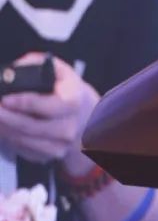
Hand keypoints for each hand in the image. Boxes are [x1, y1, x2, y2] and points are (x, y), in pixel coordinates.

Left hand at [0, 53, 99, 168]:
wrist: (87, 117)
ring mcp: (60, 145)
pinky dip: (9, 138)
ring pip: (24, 140)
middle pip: (31, 127)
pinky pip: (24, 149)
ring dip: (4, 129)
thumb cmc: (68, 92)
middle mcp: (69, 127)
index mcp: (73, 103)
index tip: (5, 98)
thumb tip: (16, 69)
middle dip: (6, 118)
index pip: (47, 106)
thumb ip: (38, 64)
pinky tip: (4, 127)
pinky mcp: (50, 156)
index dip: (23, 103)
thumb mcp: (61, 72)